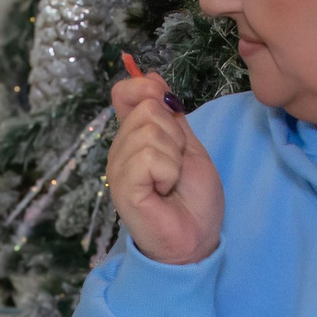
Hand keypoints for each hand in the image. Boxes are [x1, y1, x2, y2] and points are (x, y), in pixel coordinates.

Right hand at [106, 73, 222, 265]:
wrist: (197, 239)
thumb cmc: (194, 199)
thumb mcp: (189, 146)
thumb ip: (171, 115)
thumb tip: (151, 77)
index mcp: (134, 137)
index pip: (124, 93)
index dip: (145, 90)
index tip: (167, 108)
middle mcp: (121, 149)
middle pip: (147, 109)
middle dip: (175, 135)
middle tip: (176, 166)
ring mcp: (118, 168)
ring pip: (149, 131)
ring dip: (173, 157)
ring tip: (171, 182)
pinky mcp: (123, 186)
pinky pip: (148, 157)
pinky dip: (167, 172)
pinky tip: (163, 191)